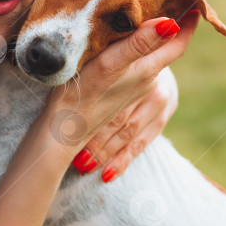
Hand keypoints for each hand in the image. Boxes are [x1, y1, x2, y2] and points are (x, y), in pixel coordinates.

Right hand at [43, 10, 199, 170]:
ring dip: (157, 41)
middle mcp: (146, 80)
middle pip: (168, 50)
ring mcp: (133, 90)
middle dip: (173, 26)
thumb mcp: (111, 65)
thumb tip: (171, 23)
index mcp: (147, 70)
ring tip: (154, 16)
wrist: (62, 132)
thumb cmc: (83, 95)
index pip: (177, 44)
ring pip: (152, 60)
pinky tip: (129, 48)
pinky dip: (141, 53)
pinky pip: (139, 69)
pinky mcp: (120, 96)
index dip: (188, 24)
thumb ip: (139, 44)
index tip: (193, 2)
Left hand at [71, 64, 178, 181]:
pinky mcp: (163, 117)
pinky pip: (141, 144)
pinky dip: (123, 160)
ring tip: (85, 166)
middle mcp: (151, 88)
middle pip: (118, 119)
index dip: (90, 118)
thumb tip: (63, 73)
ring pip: (129, 135)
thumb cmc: (123, 55)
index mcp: (136, 69)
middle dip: (95, 140)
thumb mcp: (113, 53)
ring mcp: (160, 104)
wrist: (159, 51)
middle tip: (75, 156)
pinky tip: (107, 174)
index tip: (69, 131)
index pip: (110, 99)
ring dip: (106, 154)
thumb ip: (98, 63)